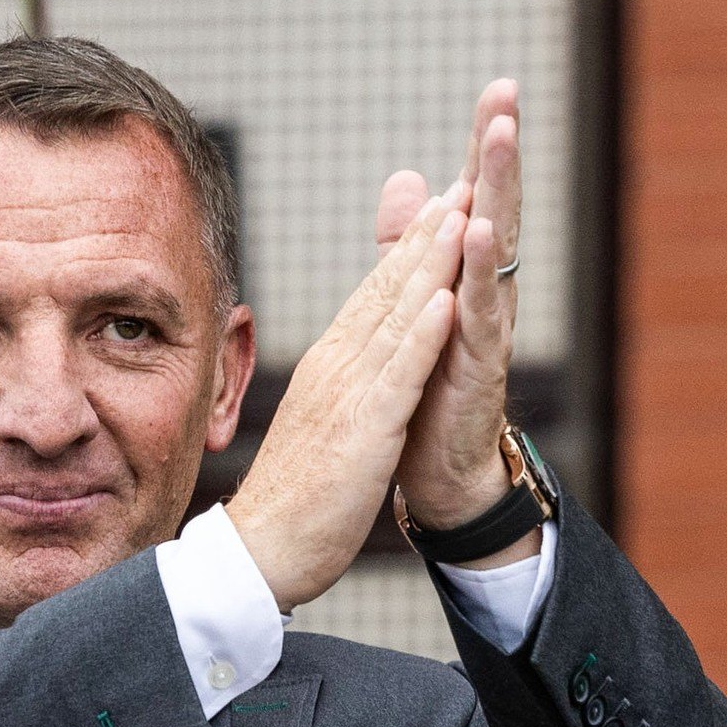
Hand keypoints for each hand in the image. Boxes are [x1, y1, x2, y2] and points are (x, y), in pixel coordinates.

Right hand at [225, 200, 466, 612]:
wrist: (262, 551)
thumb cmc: (294, 495)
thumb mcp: (324, 423)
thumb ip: (343, 382)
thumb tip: (355, 356)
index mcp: (330, 366)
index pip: (375, 294)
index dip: (412, 245)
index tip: (445, 201)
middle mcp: (336, 367)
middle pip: (387, 288)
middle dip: (428, 232)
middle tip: (463, 176)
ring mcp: (348, 396)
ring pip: (395, 317)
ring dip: (430, 262)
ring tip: (461, 210)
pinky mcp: (363, 432)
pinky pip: (398, 376)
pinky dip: (423, 334)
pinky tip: (446, 298)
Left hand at [378, 79, 537, 567]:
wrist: (438, 470)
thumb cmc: (432, 385)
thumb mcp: (415, 302)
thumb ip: (411, 243)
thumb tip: (412, 178)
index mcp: (466, 278)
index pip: (477, 200)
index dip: (484, 149)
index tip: (496, 90)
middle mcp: (484, 296)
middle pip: (495, 212)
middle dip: (500, 156)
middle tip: (506, 98)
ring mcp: (485, 332)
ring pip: (494, 254)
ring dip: (497, 196)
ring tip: (497, 144)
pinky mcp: (478, 371)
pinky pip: (478, 317)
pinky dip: (477, 276)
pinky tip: (477, 236)